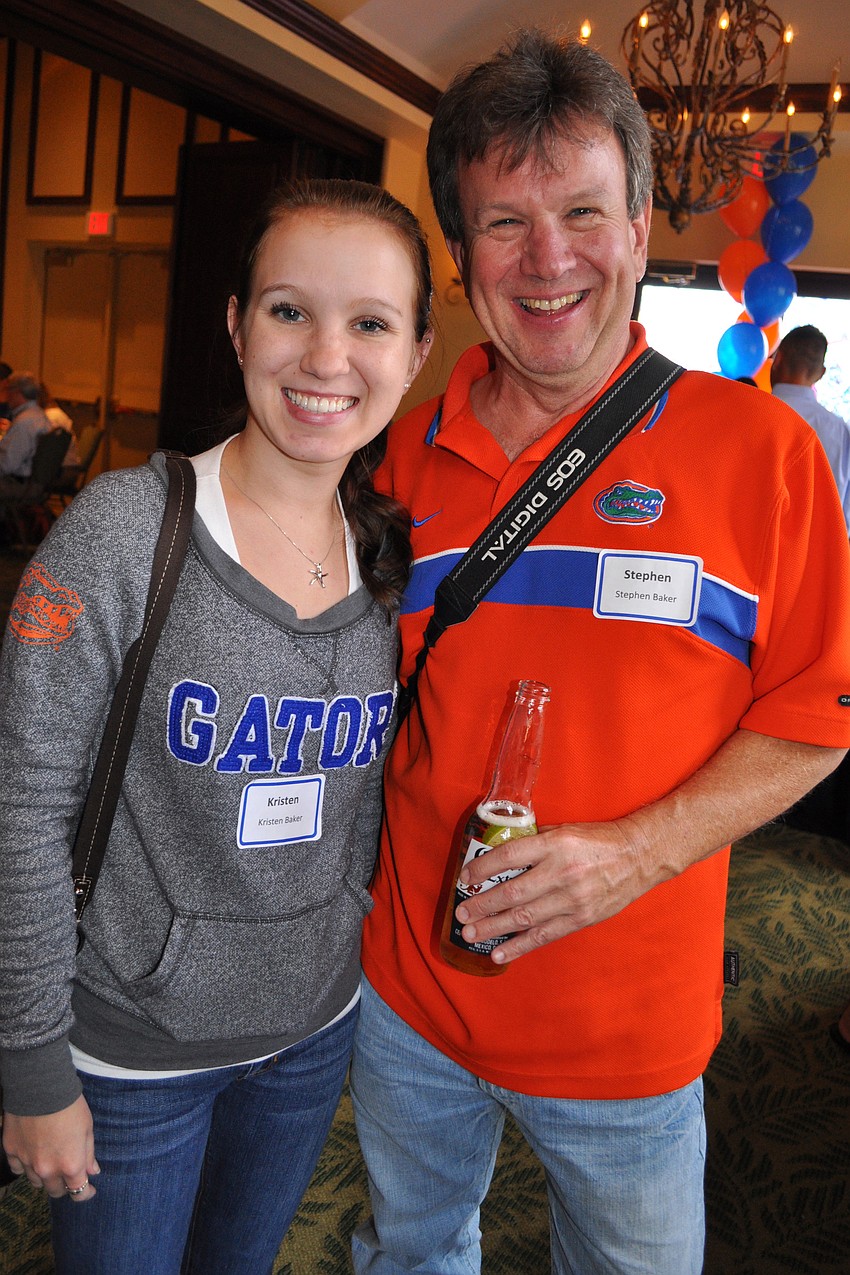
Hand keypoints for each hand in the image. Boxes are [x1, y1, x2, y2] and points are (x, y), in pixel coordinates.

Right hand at [2, 1096, 99, 1201]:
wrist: (41, 1088)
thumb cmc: (69, 1105)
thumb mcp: (87, 1128)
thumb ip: (89, 1154)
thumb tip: (92, 1172)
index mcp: (70, 1165)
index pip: (78, 1192)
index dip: (85, 1193)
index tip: (89, 1190)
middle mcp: (48, 1169)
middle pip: (55, 1191)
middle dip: (64, 1186)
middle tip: (68, 1174)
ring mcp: (27, 1162)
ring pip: (36, 1182)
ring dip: (44, 1177)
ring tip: (50, 1162)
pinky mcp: (12, 1151)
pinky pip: (18, 1169)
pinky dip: (25, 1166)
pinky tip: (32, 1156)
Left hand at [454, 817, 658, 965]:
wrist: (639, 856)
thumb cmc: (598, 840)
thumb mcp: (564, 829)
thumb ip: (535, 843)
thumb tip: (502, 854)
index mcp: (555, 845)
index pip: (509, 857)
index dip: (483, 868)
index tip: (465, 877)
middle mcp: (562, 872)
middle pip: (512, 892)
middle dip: (482, 904)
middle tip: (461, 913)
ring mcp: (572, 899)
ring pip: (524, 918)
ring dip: (493, 927)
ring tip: (470, 933)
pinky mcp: (581, 919)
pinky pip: (544, 935)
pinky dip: (519, 946)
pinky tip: (499, 952)